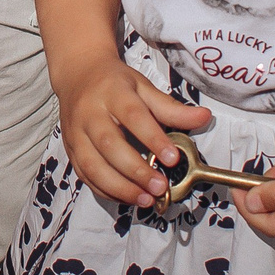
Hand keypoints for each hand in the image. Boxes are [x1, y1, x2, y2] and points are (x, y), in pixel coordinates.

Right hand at [54, 53, 209, 211]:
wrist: (78, 75)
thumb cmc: (115, 84)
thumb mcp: (144, 88)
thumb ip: (172, 108)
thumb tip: (203, 118)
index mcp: (112, 93)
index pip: (133, 117)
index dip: (153, 139)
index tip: (173, 159)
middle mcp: (90, 114)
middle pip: (110, 145)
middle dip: (136, 170)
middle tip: (161, 186)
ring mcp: (76, 134)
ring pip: (93, 166)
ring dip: (120, 187)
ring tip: (146, 199)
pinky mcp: (71, 150)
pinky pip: (85, 176)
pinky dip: (106, 191)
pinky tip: (128, 197)